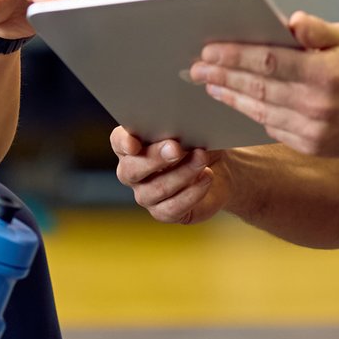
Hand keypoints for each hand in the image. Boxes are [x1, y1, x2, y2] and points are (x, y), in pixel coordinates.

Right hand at [110, 126, 232, 223]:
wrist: (219, 170)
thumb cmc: (199, 142)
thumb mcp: (192, 130)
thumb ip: (179, 127)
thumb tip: (180, 129)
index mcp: (132, 145)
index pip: (119, 141)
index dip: (124, 143)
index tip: (134, 144)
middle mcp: (132, 172)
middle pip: (131, 169)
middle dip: (154, 158)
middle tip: (176, 148)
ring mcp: (146, 195)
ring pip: (156, 188)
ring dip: (182, 173)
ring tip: (201, 158)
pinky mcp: (164, 212)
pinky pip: (173, 207)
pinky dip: (192, 192)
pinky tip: (206, 177)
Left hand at [188, 11, 338, 156]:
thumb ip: (317, 30)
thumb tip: (291, 21)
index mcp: (324, 72)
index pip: (267, 61)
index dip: (234, 55)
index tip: (208, 50)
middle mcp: (317, 104)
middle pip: (257, 87)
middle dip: (222, 75)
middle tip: (195, 67)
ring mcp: (314, 129)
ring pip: (260, 110)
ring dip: (231, 97)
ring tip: (209, 84)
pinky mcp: (313, 145)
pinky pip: (274, 128)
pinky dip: (252, 114)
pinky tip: (237, 102)